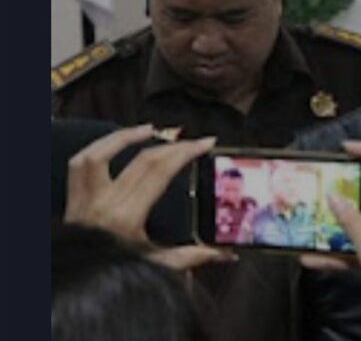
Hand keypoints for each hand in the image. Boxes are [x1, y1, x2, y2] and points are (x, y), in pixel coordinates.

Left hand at [64, 124, 234, 269]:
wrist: (75, 292)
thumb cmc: (111, 279)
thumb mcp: (156, 268)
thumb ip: (192, 257)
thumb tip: (226, 253)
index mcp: (127, 217)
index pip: (159, 170)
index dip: (185, 152)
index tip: (205, 143)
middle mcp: (104, 203)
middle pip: (141, 159)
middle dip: (172, 145)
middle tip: (193, 140)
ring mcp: (84, 200)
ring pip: (99, 154)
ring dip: (125, 137)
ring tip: (149, 130)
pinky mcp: (73, 201)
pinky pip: (78, 165)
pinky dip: (96, 149)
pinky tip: (114, 143)